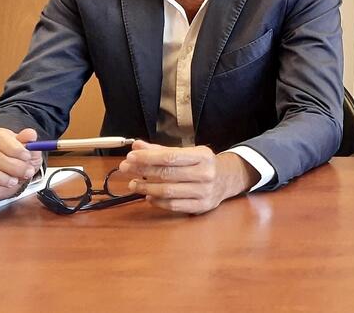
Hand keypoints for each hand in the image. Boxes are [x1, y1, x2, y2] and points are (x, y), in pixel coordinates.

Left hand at [119, 141, 257, 213]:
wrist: (227, 179)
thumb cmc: (203, 164)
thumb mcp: (187, 153)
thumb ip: (161, 150)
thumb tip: (137, 147)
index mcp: (202, 156)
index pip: (170, 157)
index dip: (148, 157)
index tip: (130, 157)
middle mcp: (205, 174)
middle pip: (167, 174)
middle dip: (142, 171)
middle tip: (125, 169)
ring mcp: (204, 192)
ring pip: (168, 191)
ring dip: (146, 188)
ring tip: (134, 184)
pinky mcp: (201, 207)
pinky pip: (173, 205)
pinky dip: (157, 201)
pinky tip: (149, 196)